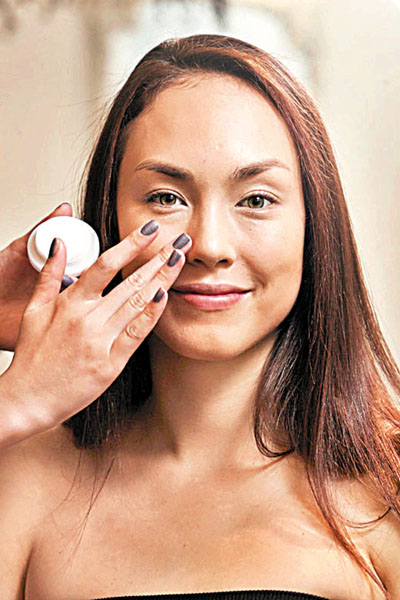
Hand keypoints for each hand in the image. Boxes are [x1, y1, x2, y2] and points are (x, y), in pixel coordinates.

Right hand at [2, 221, 191, 436]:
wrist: (28, 398)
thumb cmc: (31, 357)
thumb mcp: (33, 311)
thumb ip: (49, 275)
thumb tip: (58, 244)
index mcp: (70, 303)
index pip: (105, 264)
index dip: (131, 244)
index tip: (150, 230)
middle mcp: (88, 319)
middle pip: (130, 281)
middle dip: (159, 258)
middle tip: (180, 242)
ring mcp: (101, 341)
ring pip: (138, 303)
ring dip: (162, 279)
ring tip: (179, 260)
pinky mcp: (111, 363)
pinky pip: (137, 334)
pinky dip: (152, 314)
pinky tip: (165, 296)